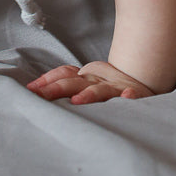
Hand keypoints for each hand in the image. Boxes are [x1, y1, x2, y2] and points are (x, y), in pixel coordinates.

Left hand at [26, 60, 155, 104]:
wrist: (143, 79)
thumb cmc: (109, 86)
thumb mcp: (87, 84)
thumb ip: (66, 86)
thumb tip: (35, 91)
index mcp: (85, 77)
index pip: (64, 74)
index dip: (47, 80)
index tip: (31, 89)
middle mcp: (98, 80)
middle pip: (74, 83)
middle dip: (56, 88)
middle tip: (40, 95)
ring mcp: (115, 87)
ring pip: (100, 91)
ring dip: (89, 95)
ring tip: (77, 100)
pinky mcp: (135, 95)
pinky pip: (133, 96)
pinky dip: (130, 97)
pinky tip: (127, 98)